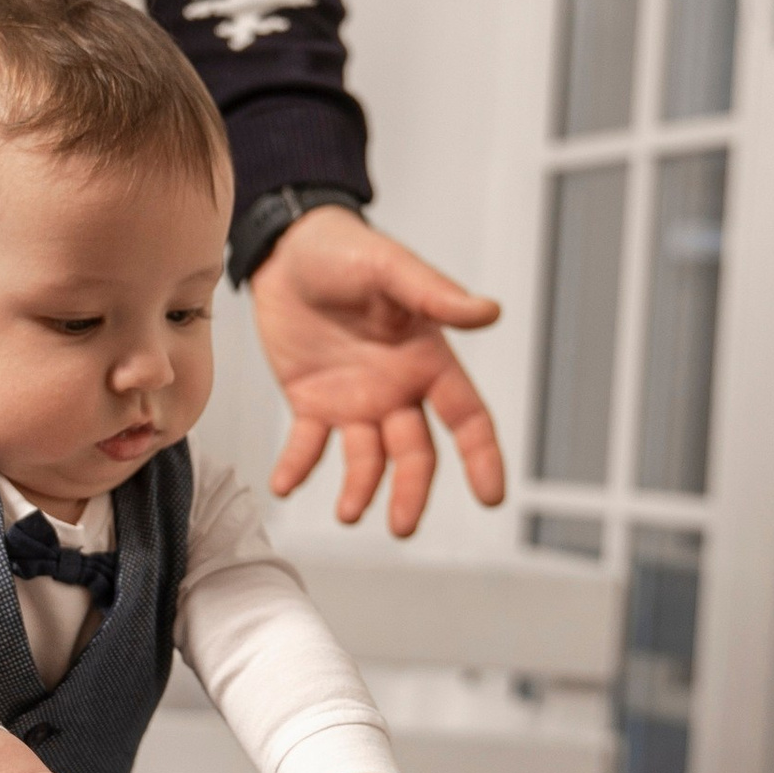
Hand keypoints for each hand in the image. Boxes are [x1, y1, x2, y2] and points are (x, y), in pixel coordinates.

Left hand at [246, 208, 505, 533]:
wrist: (284, 247)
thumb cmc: (345, 250)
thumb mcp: (391, 268)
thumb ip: (434, 295)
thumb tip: (489, 311)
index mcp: (427, 359)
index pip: (466, 417)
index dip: (482, 457)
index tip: (490, 497)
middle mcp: (396, 389)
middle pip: (415, 453)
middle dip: (410, 491)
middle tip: (401, 525)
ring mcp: (354, 399)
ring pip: (366, 458)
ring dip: (360, 489)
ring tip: (347, 512)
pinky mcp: (310, 401)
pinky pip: (307, 444)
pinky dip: (297, 467)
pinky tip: (284, 484)